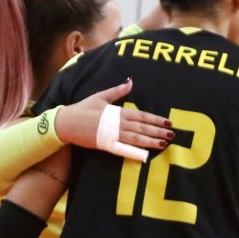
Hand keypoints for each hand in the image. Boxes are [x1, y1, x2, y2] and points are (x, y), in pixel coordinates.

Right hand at [55, 79, 172, 158]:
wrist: (66, 122)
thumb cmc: (83, 108)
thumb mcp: (101, 96)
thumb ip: (117, 91)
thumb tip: (130, 81)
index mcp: (118, 112)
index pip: (142, 115)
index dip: (156, 119)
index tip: (168, 122)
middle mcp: (118, 123)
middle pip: (143, 127)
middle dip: (159, 131)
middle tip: (173, 134)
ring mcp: (113, 135)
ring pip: (137, 138)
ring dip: (152, 141)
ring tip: (165, 143)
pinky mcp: (106, 145)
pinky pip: (123, 150)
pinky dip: (135, 152)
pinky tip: (146, 155)